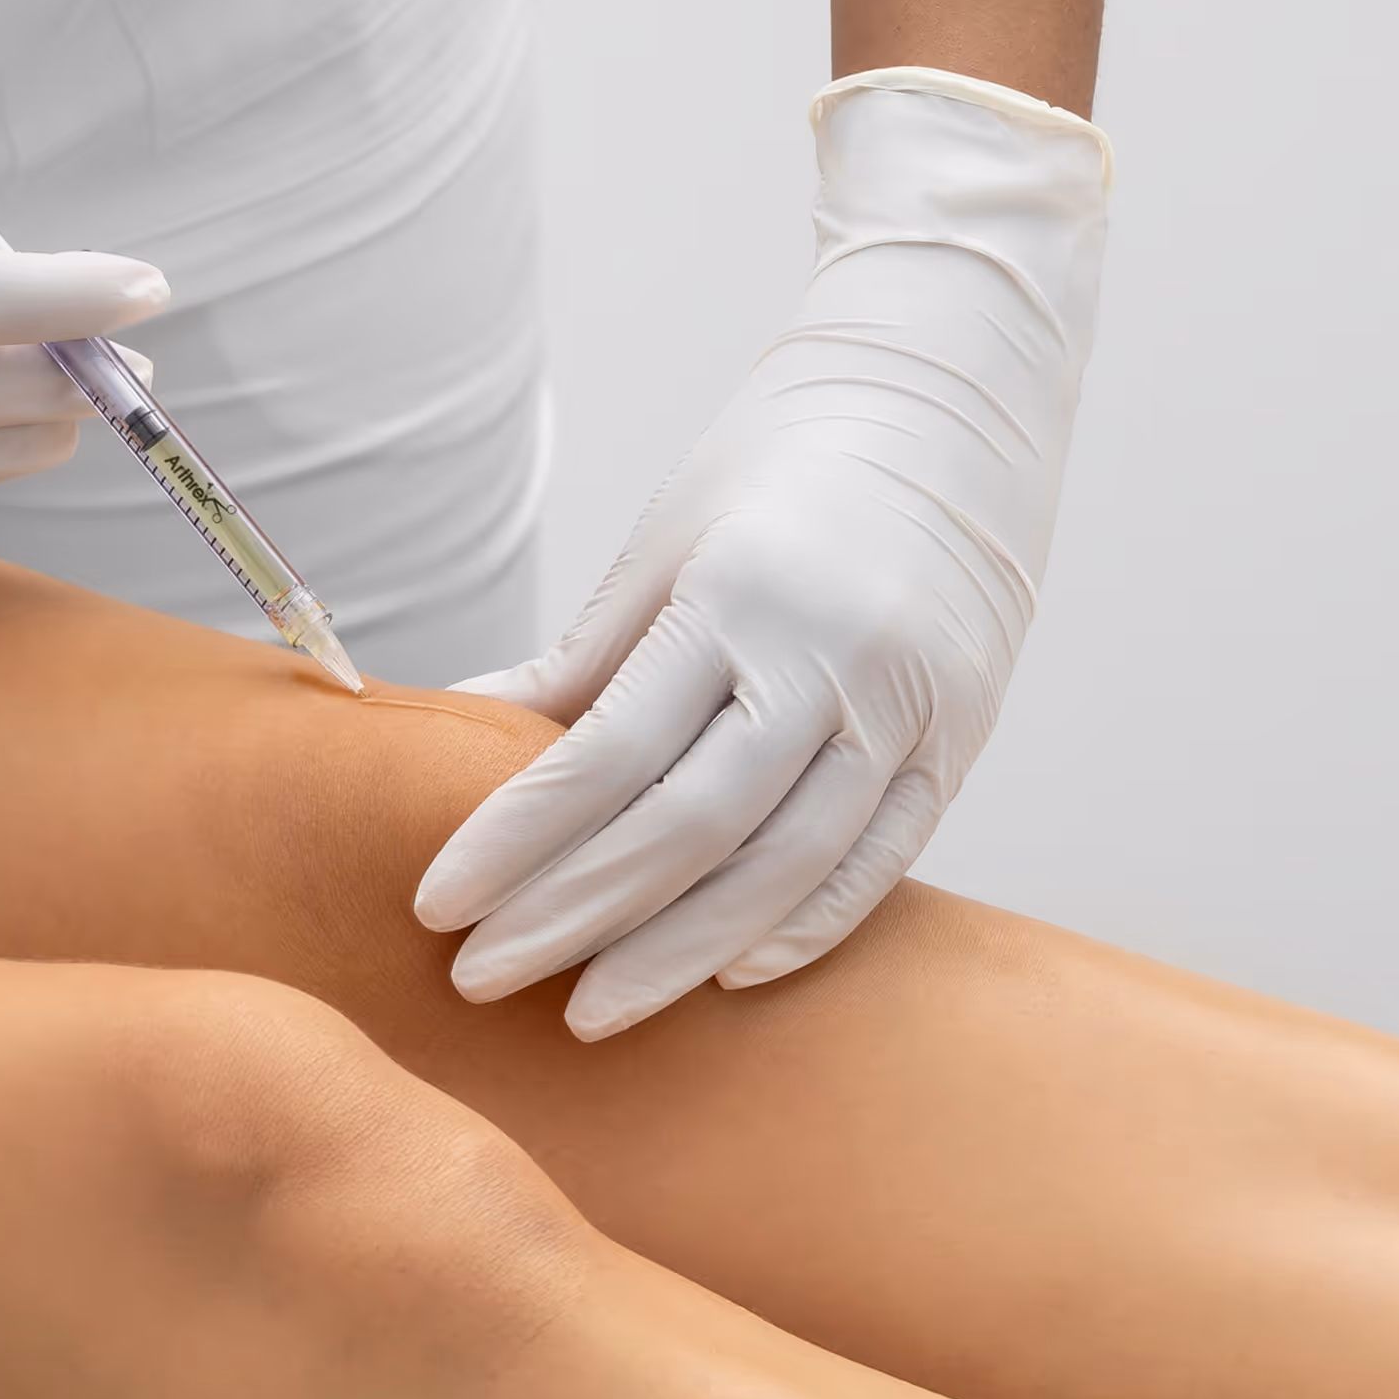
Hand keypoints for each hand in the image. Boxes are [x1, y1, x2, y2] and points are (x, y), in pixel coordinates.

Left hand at [416, 68, 1110, 1038]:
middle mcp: (831, 658)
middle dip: (572, 919)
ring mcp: (909, 705)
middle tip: (482, 981)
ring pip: (783, 868)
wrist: (958, 386)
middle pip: (684, 832)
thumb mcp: (667, 537)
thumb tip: (452, 728)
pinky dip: (800, 926)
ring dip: (674, 953)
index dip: (515, 845)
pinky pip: (879, 860)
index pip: (606, 758)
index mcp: (739, 596)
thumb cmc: (783, 453)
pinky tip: (724, 973)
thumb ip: (578, 658)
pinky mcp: (961, 735)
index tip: (437, 908)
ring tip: (588, 1012)